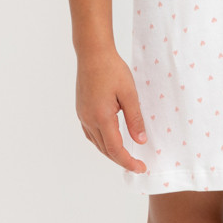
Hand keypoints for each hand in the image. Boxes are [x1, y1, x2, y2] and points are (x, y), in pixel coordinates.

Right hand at [75, 47, 148, 174]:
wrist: (92, 54)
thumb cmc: (112, 70)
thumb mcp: (129, 94)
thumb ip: (135, 119)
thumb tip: (140, 141)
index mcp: (101, 117)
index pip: (115, 149)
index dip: (128, 162)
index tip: (141, 168)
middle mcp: (88, 119)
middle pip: (105, 149)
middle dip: (121, 160)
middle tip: (137, 165)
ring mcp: (82, 115)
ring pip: (97, 143)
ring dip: (111, 152)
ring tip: (126, 156)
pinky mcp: (81, 110)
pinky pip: (91, 134)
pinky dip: (102, 142)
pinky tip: (111, 140)